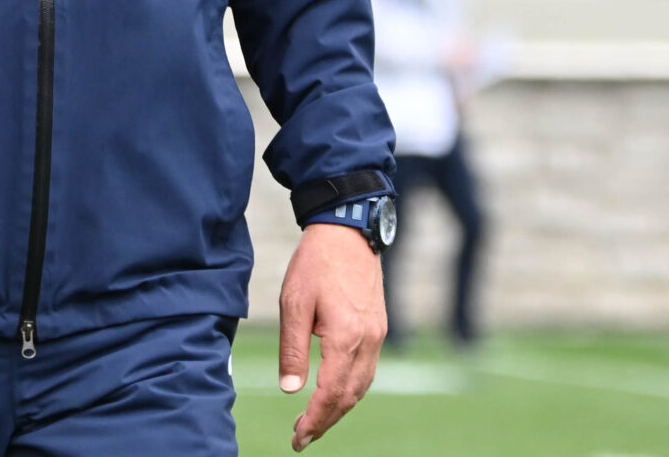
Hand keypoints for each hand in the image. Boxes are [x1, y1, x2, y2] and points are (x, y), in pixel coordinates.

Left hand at [278, 222, 385, 451]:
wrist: (348, 231)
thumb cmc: (315, 264)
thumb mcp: (293, 304)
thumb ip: (293, 350)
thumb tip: (290, 390)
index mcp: (346, 337)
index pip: (331, 393)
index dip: (315, 420)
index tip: (298, 438)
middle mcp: (368, 341)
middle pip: (350, 397)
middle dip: (326, 421)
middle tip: (301, 437)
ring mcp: (377, 335)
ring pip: (361, 386)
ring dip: (339, 408)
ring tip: (315, 422)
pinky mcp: (378, 327)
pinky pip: (367, 370)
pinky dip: (351, 389)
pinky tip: (334, 393)